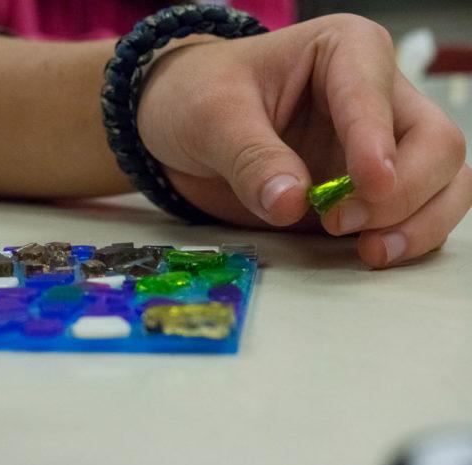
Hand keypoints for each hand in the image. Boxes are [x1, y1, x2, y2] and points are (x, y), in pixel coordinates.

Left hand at [138, 14, 470, 268]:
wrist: (182, 123)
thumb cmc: (198, 97)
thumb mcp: (211, 117)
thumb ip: (250, 157)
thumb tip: (291, 204)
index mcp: (345, 52)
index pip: (377, 95)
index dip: (376, 142)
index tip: (369, 184)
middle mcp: (376, 96)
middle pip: (435, 143)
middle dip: (404, 191)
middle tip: (340, 223)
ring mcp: (377, 146)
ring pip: (443, 182)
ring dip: (418, 222)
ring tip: (370, 251)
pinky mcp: (366, 189)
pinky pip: (415, 214)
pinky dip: (405, 237)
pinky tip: (369, 252)